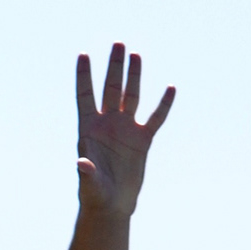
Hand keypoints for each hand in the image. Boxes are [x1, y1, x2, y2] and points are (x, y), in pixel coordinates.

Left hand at [76, 44, 173, 220]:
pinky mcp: (142, 140)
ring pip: (131, 96)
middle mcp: (107, 124)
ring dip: (134, 76)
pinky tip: (170, 88)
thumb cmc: (95, 195)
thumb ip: (86, 172)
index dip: (83, 76)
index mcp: (89, 129)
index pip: (85, 96)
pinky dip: (163, 104)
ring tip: (136, 54)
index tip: (83, 54)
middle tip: (118, 43)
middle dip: (114, 66)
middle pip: (111, 88)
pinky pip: (155, 118)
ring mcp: (126, 130)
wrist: (112, 206)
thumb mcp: (89, 183)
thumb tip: (81, 163)